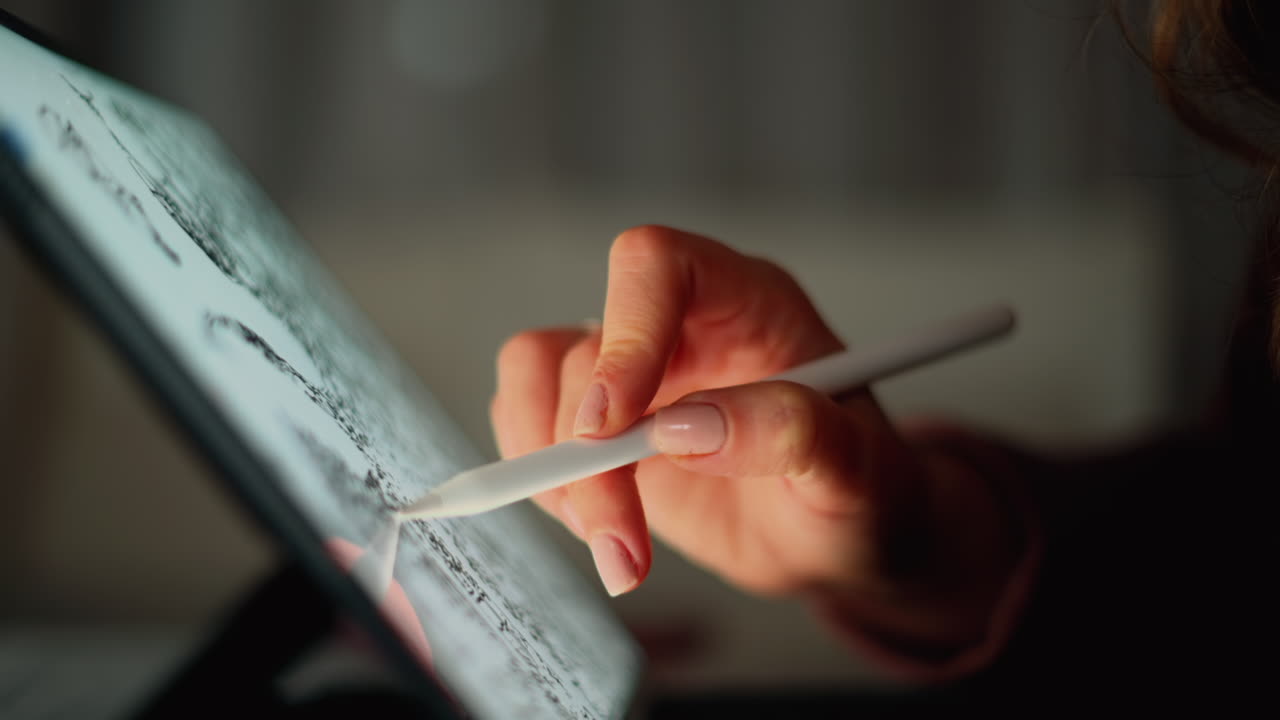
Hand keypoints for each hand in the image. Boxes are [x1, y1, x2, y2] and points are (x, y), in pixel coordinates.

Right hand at [490, 226, 1027, 656]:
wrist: (840, 541)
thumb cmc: (864, 491)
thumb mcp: (855, 469)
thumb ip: (789, 433)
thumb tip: (688, 428)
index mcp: (747, 303)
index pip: (657, 265)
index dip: (625, 334)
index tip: (614, 427)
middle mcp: (680, 327)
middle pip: (585, 348)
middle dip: (587, 455)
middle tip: (620, 535)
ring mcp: (635, 377)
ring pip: (540, 381)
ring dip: (556, 474)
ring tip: (618, 548)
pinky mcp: (603, 430)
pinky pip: (531, 427)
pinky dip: (549, 488)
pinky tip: (606, 532)